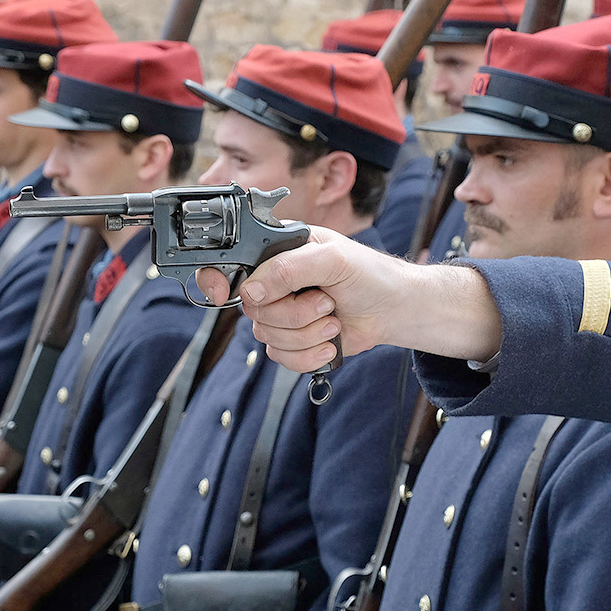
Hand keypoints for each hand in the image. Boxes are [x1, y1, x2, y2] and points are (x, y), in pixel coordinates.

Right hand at [195, 226, 502, 370]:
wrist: (395, 310)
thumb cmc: (369, 274)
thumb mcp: (331, 258)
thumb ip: (287, 269)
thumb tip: (249, 292)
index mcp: (275, 252)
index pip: (229, 264)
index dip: (216, 280)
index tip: (222, 293)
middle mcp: (273, 282)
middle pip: (252, 310)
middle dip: (294, 313)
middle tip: (326, 302)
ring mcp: (282, 313)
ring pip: (267, 336)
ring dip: (307, 334)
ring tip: (334, 319)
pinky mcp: (293, 341)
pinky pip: (281, 358)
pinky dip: (309, 355)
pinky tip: (330, 343)